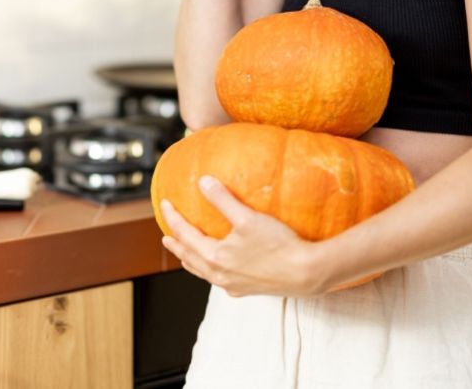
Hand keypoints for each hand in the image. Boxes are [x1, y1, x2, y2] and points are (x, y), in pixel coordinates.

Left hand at [159, 175, 327, 297]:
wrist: (306, 273)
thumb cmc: (278, 244)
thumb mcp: (247, 217)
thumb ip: (222, 199)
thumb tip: (203, 181)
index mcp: (215, 257)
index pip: (185, 235)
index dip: (173, 218)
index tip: (165, 203)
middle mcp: (219, 275)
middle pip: (189, 258)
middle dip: (176, 245)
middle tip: (166, 236)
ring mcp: (233, 286)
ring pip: (203, 272)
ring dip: (191, 260)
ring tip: (185, 254)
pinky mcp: (247, 290)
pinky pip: (219, 280)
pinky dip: (210, 271)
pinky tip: (218, 269)